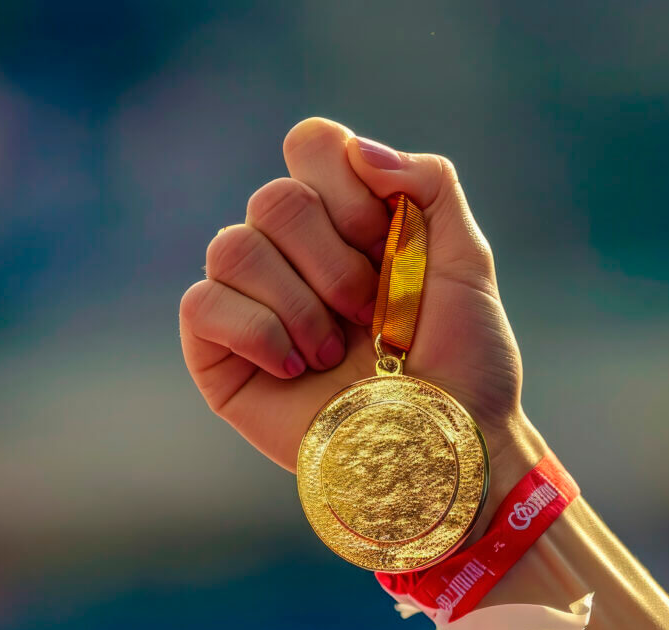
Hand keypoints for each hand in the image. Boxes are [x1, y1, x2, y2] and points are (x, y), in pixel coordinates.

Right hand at [180, 118, 545, 501]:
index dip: (347, 188)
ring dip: (300, 304)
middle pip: (274, 198)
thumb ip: (429, 183)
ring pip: (232, 246)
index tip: (385, 242)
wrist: (447, 445)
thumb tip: (356, 150)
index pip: (310, 145)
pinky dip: (257, 332)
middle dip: (334, 262)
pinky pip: (201, 304)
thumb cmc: (465, 362)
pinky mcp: (220, 355)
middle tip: (370, 314)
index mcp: (347, 221)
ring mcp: (253, 302)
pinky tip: (298, 369)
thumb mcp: (466, 261)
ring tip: (335, 353)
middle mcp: (293, 254)